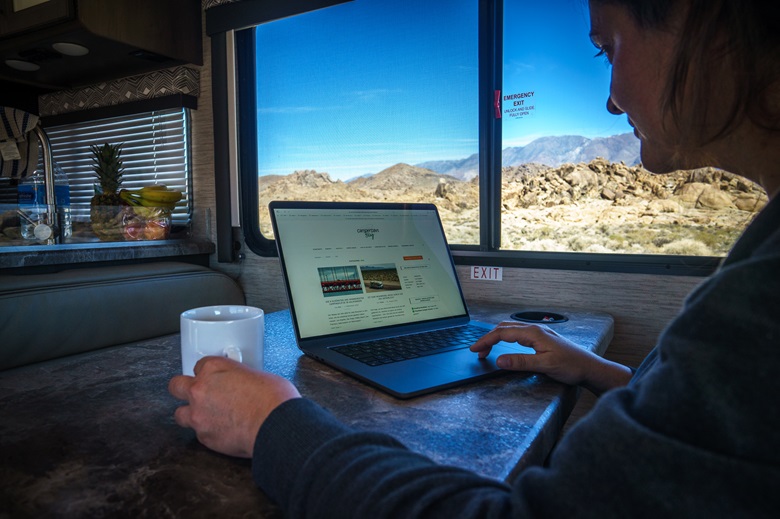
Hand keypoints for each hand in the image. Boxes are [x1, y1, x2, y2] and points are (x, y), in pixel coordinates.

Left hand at [168, 356, 299, 457]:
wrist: (275, 424)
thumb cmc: (272, 399)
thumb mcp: (258, 375)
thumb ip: (241, 379)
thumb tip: (244, 385)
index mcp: (215, 368)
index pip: (200, 365)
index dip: (207, 373)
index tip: (214, 378)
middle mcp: (201, 389)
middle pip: (176, 385)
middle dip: (184, 388)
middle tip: (196, 392)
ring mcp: (198, 414)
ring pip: (179, 413)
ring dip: (190, 414)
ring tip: (206, 416)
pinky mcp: (203, 437)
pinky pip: (197, 434)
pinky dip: (207, 432)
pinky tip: (222, 431)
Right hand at [470, 321, 631, 394]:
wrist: (590, 367)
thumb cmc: (571, 366)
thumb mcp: (544, 366)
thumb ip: (521, 362)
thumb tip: (499, 360)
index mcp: (533, 333)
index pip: (502, 333)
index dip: (486, 341)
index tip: (474, 349)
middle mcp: (535, 329)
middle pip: (504, 328)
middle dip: (488, 338)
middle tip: (478, 352)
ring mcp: (539, 333)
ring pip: (511, 329)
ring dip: (497, 337)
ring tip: (487, 349)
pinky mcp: (542, 339)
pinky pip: (519, 333)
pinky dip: (506, 338)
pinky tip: (505, 346)